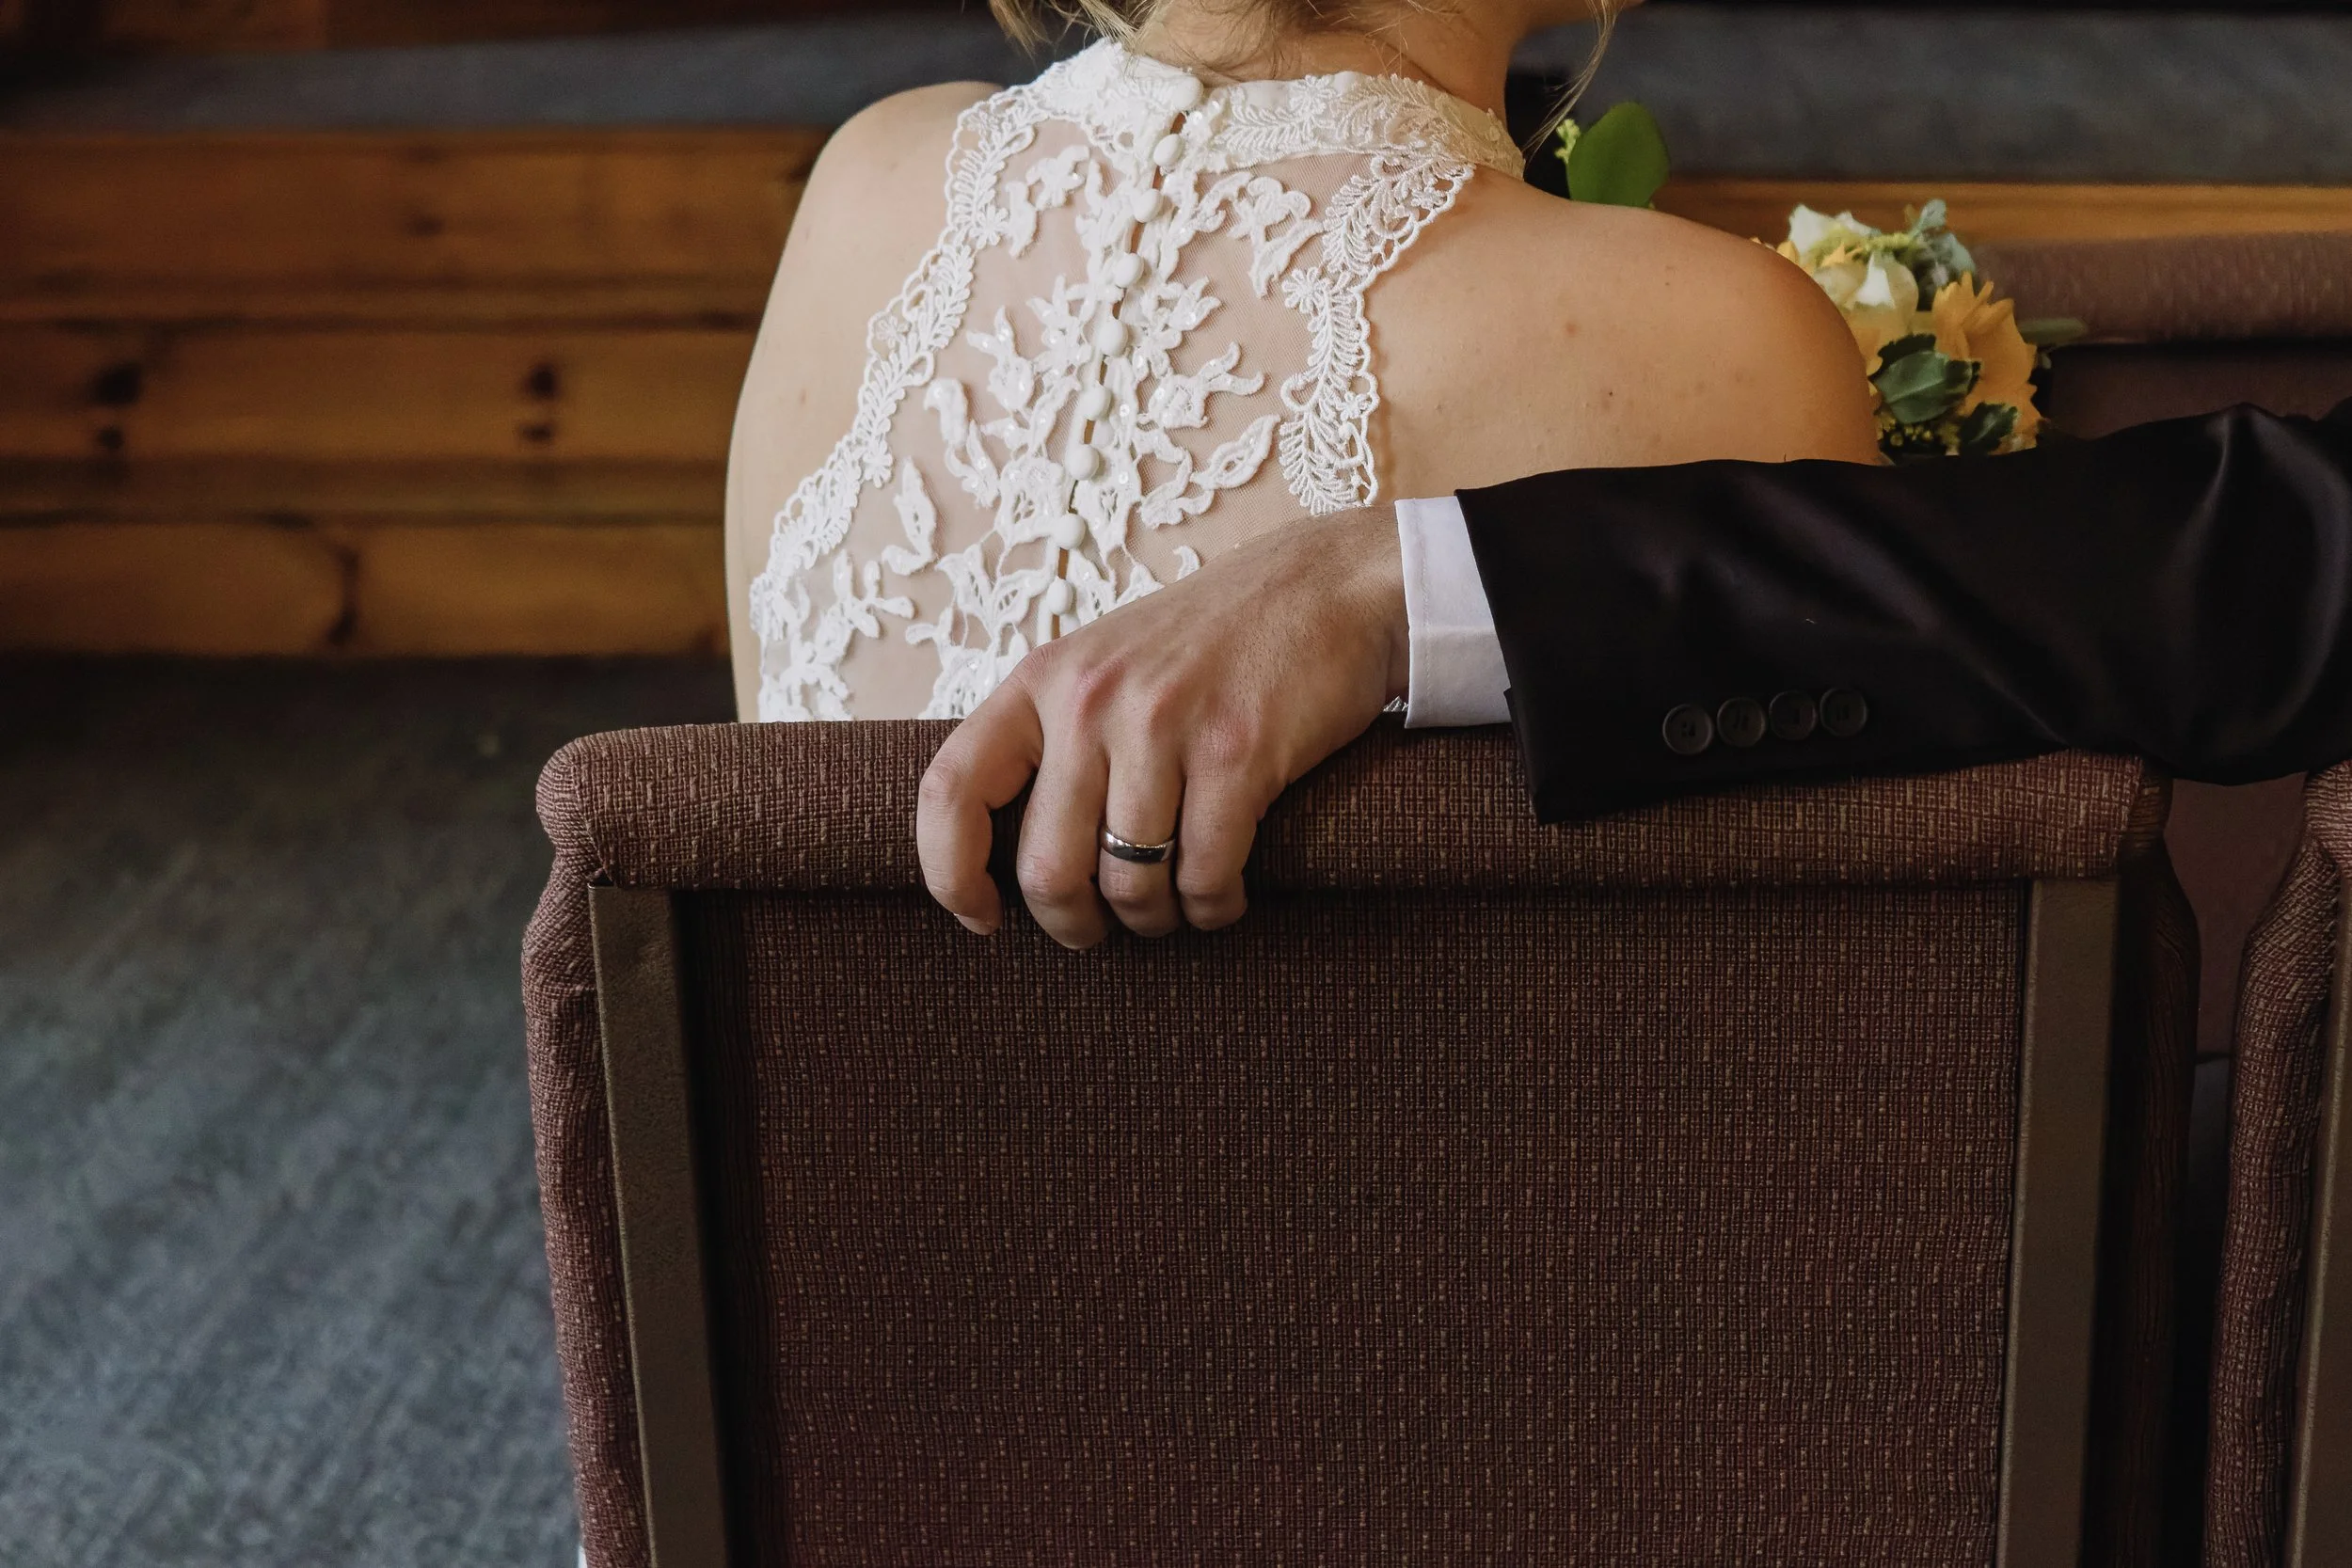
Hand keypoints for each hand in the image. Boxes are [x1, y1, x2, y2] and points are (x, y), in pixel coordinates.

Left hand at [918, 504, 1409, 947]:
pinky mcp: (1237, 752)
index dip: (949, 873)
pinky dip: (1212, 907)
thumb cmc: (1215, 640)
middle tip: (1099, 930)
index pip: (953, 791)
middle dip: (1072, 923)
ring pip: (1129, 882)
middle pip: (1046, 868)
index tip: (981, 916)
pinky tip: (1222, 898)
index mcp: (1041, 680)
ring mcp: (1162, 724)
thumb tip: (1010, 850)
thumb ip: (1055, 735)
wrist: (1328, 585)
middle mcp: (1089, 700)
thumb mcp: (1107, 663)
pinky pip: (1204, 874)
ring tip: (1173, 909)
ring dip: (1154, 919)